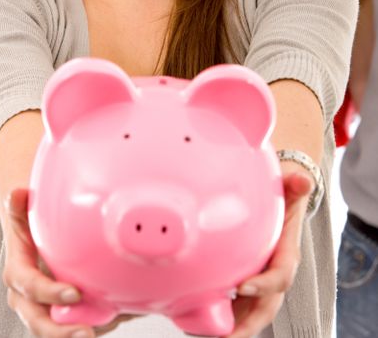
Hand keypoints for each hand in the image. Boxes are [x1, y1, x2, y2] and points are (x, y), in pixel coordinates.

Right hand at [3, 188, 131, 336]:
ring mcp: (45, 309)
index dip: (49, 293)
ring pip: (57, 330)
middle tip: (85, 334)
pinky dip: (95, 323)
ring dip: (78, 333)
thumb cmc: (31, 226)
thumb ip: (21, 206)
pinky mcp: (62, 314)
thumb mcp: (25, 216)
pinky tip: (119, 314)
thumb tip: (17, 192)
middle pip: (39, 322)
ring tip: (104, 327)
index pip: (30, 287)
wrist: (34, 239)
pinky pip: (75, 323)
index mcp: (18, 274)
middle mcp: (28, 298)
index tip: (74, 293)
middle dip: (60, 332)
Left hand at [224, 172, 311, 337]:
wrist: (280, 197)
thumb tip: (304, 181)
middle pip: (266, 306)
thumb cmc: (283, 194)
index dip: (264, 285)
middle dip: (248, 324)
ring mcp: (261, 279)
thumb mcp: (290, 186)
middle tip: (226, 336)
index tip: (241, 287)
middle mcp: (274, 271)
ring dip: (233, 326)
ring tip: (208, 334)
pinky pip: (237, 303)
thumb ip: (295, 183)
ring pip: (250, 311)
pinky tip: (199, 318)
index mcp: (286, 253)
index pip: (280, 276)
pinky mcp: (247, 279)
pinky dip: (223, 315)